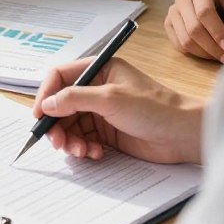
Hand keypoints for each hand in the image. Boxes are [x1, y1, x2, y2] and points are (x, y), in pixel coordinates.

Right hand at [32, 58, 202, 164]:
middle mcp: (96, 89)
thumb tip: (46, 104)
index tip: (39, 115)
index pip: (60, 77)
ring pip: (71, 125)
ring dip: (70, 140)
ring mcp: (102, 112)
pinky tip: (94, 153)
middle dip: (57, 124)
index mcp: (98, 70)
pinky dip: (84, 148)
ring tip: (80, 151)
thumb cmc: (155, 108)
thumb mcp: (110, 99)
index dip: (46, 94)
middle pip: (62, 105)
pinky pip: (84, 139)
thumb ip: (74, 99)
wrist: (184, 135)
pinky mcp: (108, 133)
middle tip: (57, 143)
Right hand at [165, 0, 223, 62]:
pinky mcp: (168, 23)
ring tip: (221, 56)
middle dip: (213, 47)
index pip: (205, 12)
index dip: (218, 32)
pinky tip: (209, 53)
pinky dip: (196, 54)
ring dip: (205, 53)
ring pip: (185, 40)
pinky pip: (179, 45)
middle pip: (193, 28)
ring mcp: (173, 11)